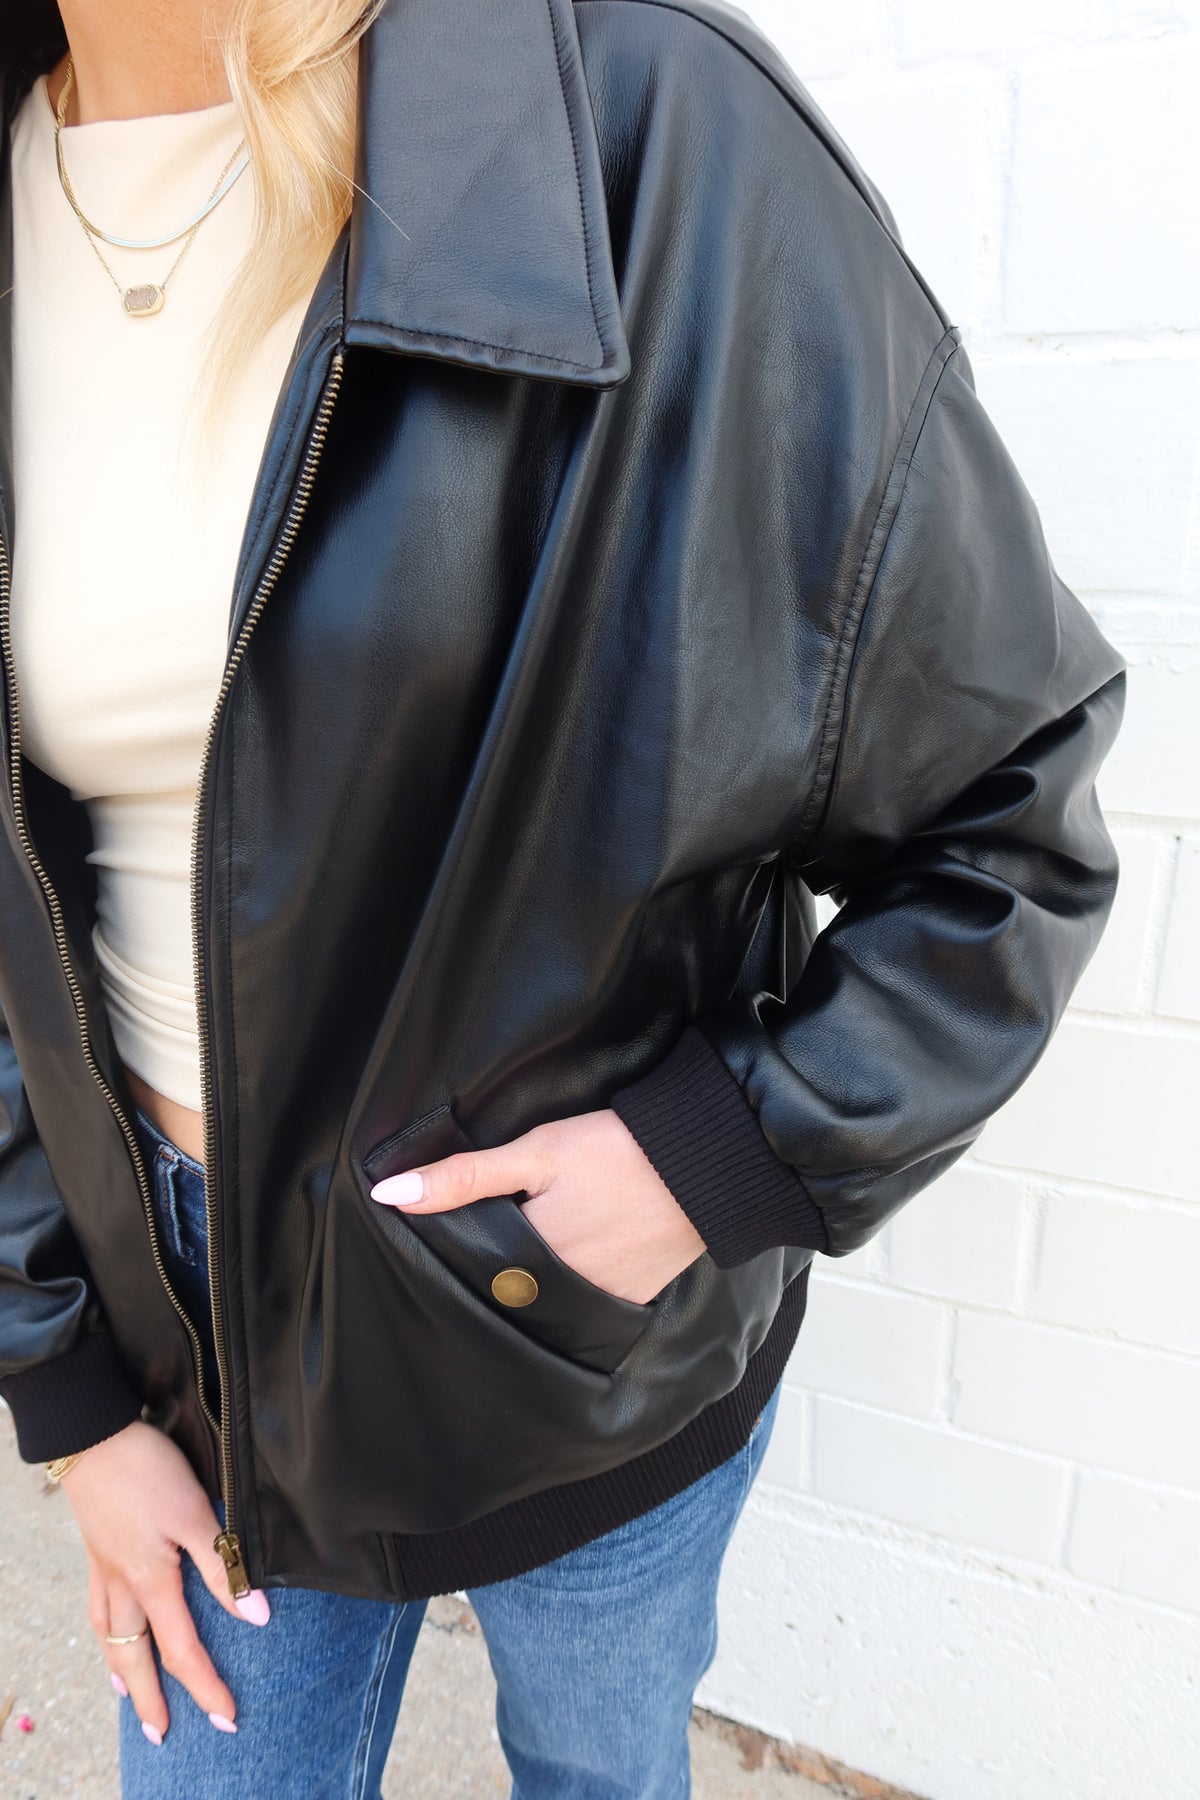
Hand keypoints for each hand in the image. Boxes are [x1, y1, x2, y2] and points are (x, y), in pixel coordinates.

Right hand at [59, 1419, 270, 1744]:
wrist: (92, 1436)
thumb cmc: (147, 1470)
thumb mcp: (195, 1515)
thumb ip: (223, 1567)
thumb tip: (256, 1617)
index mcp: (152, 1582)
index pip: (184, 1650)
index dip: (207, 1687)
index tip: (226, 1718)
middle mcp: (124, 1584)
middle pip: (137, 1656)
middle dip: (152, 1699)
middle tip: (161, 1736)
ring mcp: (105, 1568)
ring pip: (110, 1635)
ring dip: (122, 1670)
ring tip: (127, 1695)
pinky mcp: (97, 1548)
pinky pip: (98, 1608)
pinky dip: (104, 1633)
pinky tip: (108, 1629)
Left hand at [370, 1107, 705, 1304]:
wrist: (705, 1165)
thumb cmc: (616, 1151)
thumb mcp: (536, 1152)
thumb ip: (464, 1178)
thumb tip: (389, 1194)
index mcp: (529, 1263)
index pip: (472, 1270)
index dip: (459, 1249)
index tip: (451, 1231)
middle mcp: (561, 1297)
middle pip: (509, 1290)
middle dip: (496, 1268)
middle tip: (503, 1230)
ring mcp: (600, 1305)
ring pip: (545, 1300)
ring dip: (534, 1281)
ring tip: (540, 1240)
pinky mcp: (632, 1301)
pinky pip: (586, 1303)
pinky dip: (573, 1285)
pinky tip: (578, 1252)